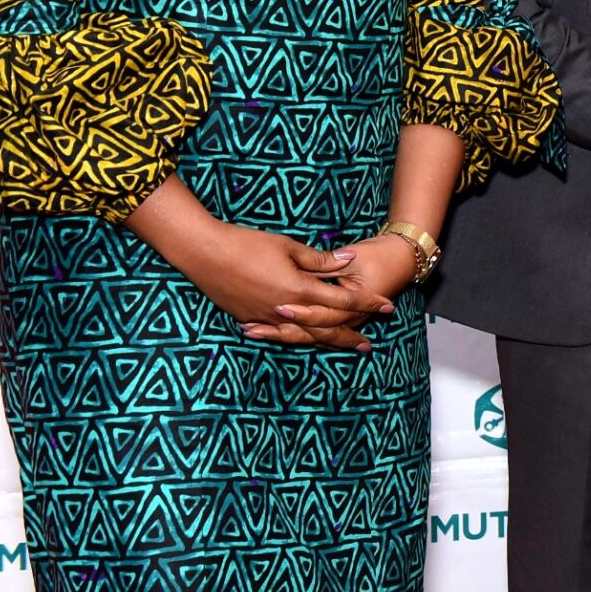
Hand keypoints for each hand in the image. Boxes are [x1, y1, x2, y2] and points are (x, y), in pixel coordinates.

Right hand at [163, 223, 391, 351]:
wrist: (203, 253)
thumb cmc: (247, 244)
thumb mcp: (288, 247)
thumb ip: (321, 260)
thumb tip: (349, 260)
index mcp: (299, 290)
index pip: (343, 301)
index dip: (367, 304)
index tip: (387, 307)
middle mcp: (286, 310)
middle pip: (326, 328)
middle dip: (350, 336)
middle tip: (369, 345)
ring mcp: (266, 318)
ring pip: (303, 336)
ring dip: (326, 342)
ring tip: (344, 347)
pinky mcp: (249, 318)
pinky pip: (279, 334)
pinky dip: (296, 338)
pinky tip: (305, 341)